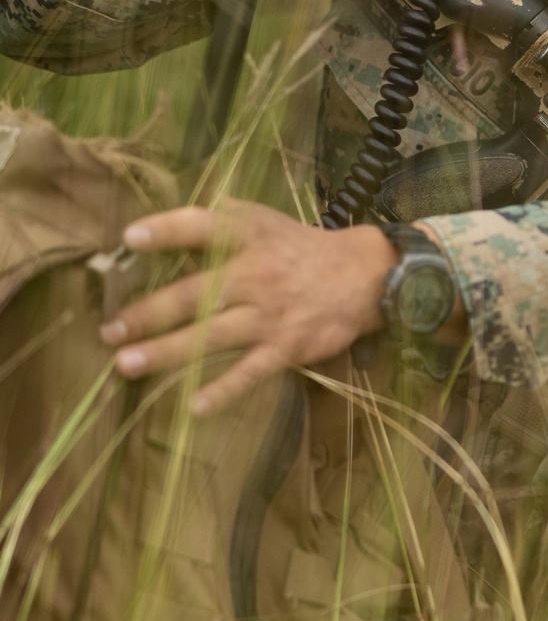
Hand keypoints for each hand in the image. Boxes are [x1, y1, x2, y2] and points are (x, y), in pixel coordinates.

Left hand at [98, 201, 396, 415]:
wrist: (365, 276)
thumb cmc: (302, 248)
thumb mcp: (268, 220)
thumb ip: (226, 217)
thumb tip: (180, 213)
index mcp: (250, 235)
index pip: (204, 227)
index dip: (167, 230)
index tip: (129, 238)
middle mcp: (256, 272)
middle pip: (195, 293)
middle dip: (148, 312)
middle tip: (109, 330)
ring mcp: (270, 313)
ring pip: (211, 336)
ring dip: (166, 352)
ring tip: (125, 364)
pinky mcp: (287, 347)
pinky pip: (249, 373)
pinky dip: (223, 390)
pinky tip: (193, 407)